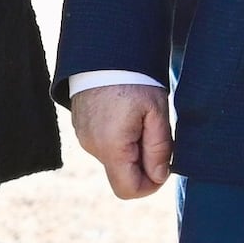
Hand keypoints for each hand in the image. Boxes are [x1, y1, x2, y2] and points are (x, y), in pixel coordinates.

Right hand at [72, 83, 173, 198]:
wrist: (104, 52)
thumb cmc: (135, 80)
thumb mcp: (157, 113)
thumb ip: (159, 149)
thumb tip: (159, 177)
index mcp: (112, 147)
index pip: (130, 190)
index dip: (151, 185)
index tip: (163, 165)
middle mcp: (93, 147)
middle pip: (122, 175)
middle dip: (142, 164)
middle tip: (153, 133)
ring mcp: (83, 138)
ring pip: (114, 160)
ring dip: (130, 150)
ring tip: (139, 119)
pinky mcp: (80, 128)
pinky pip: (103, 146)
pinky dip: (118, 140)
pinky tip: (124, 115)